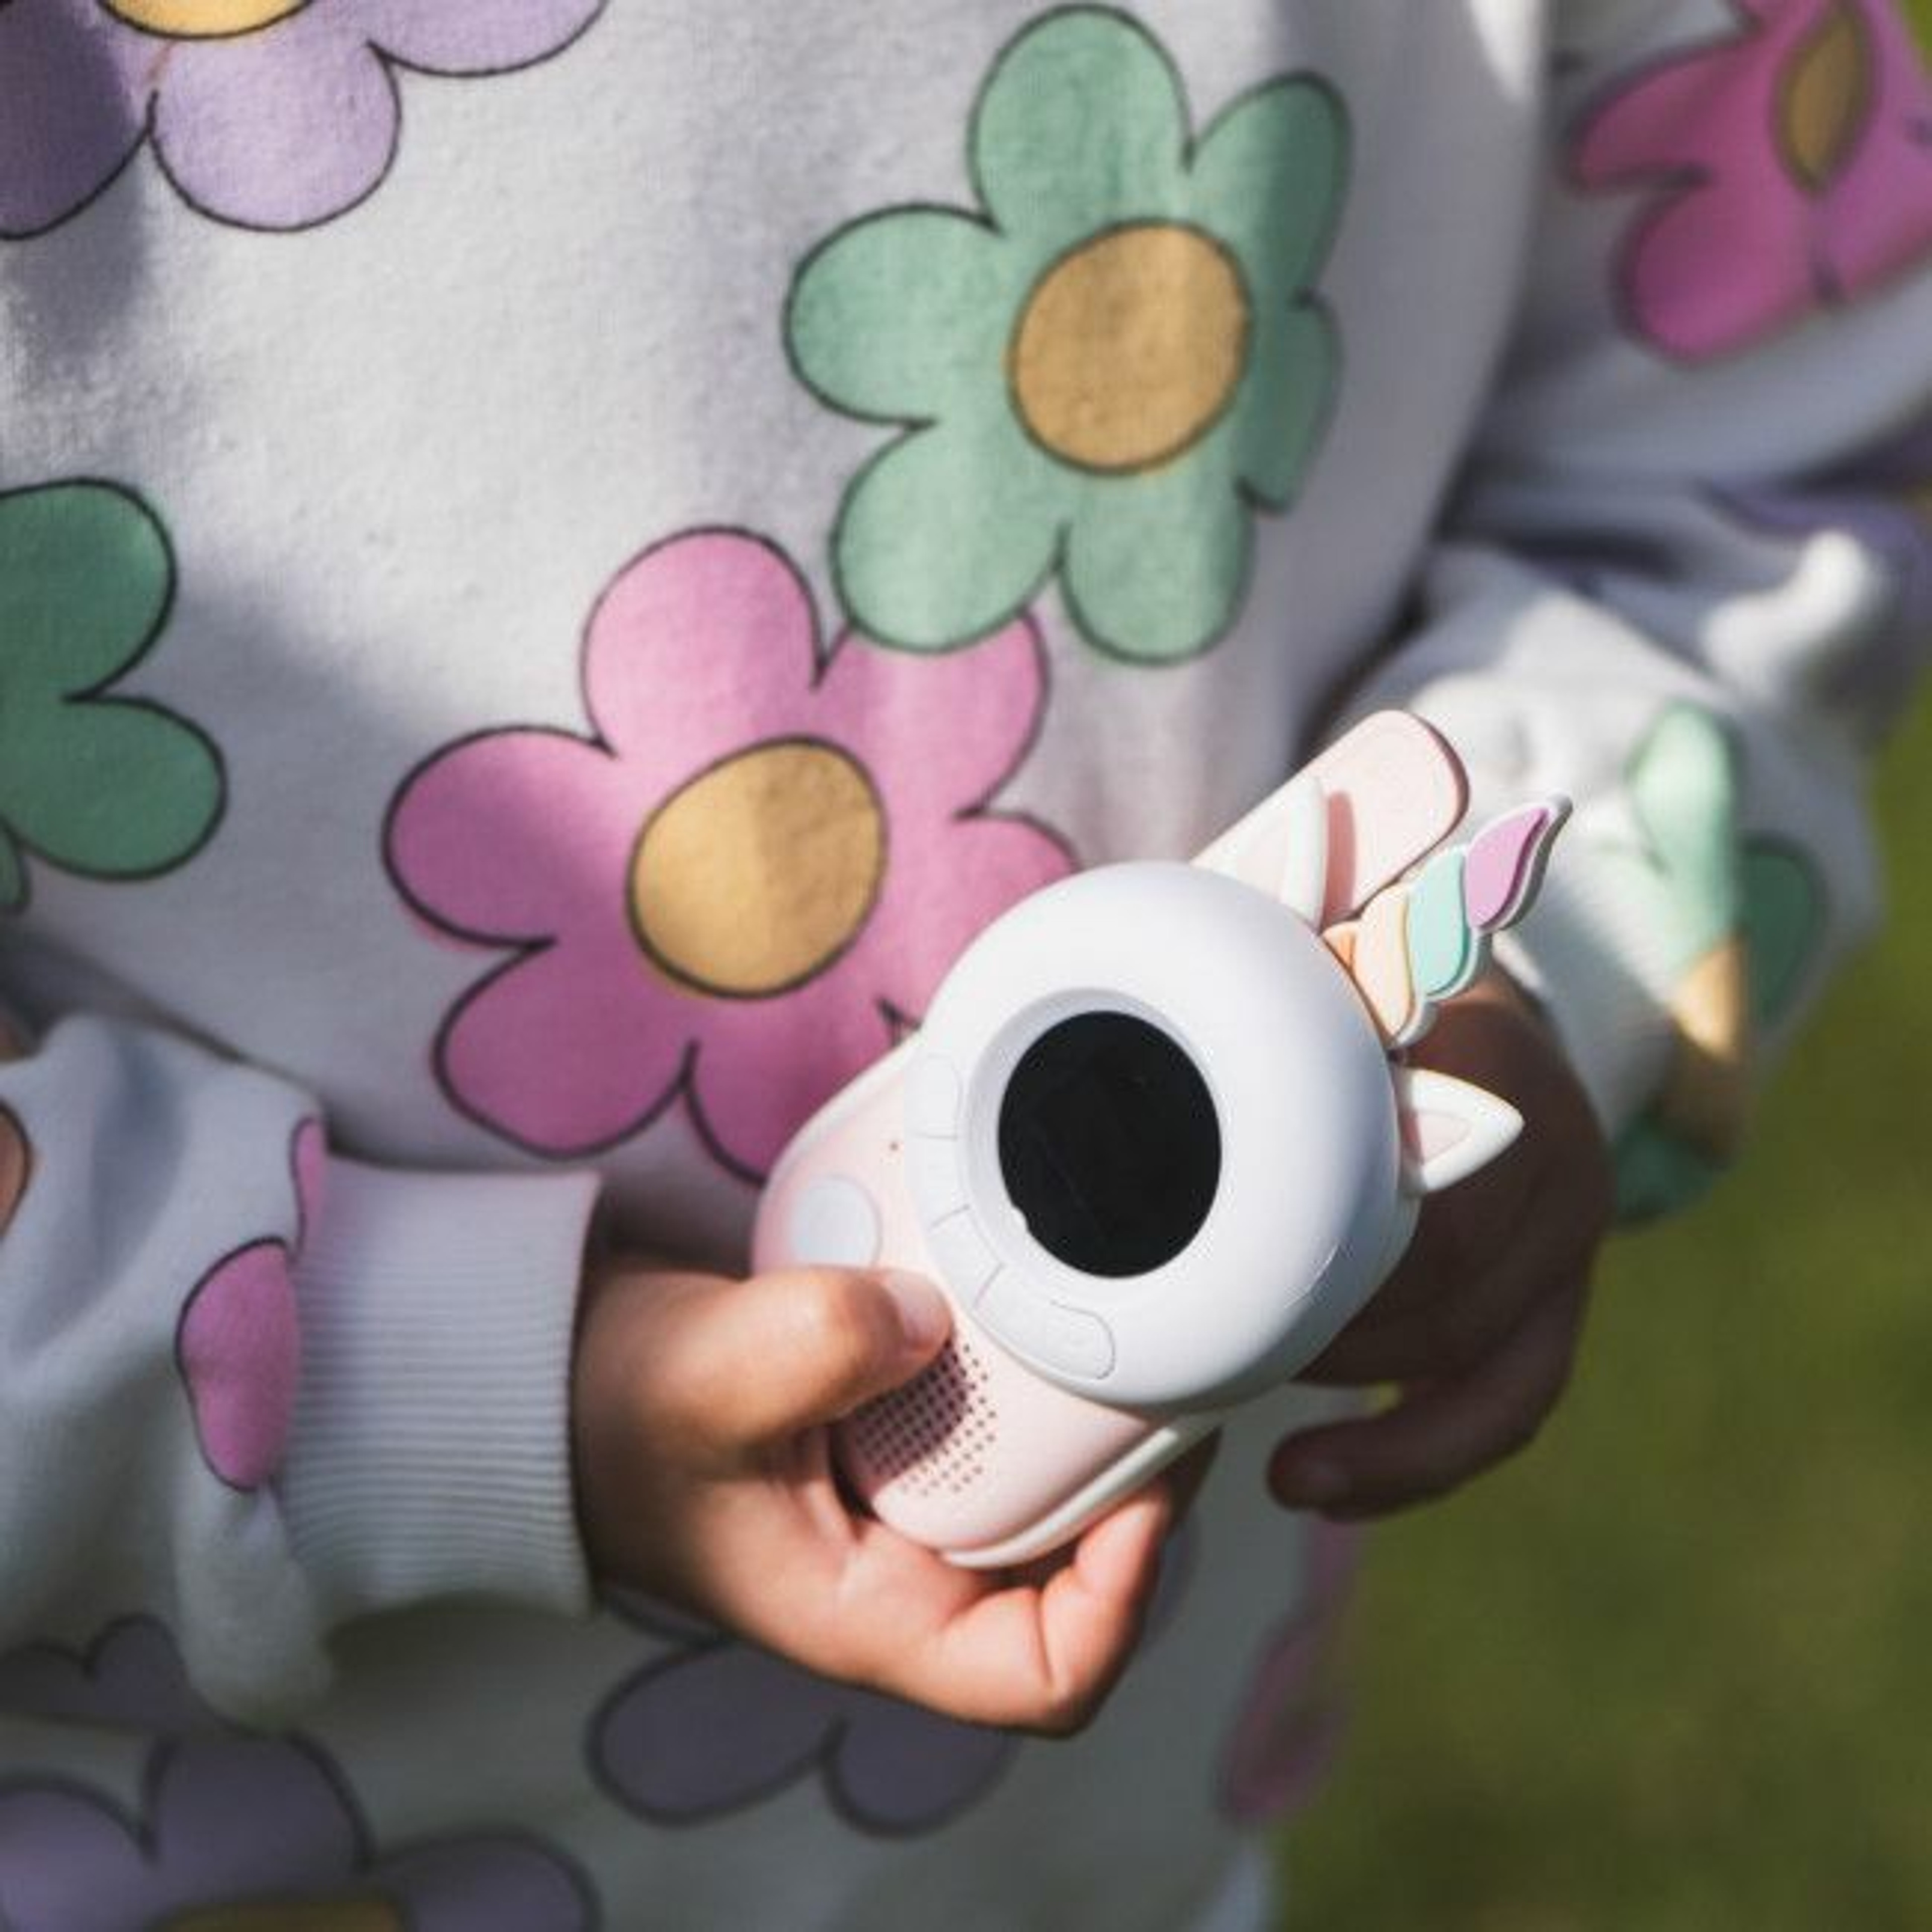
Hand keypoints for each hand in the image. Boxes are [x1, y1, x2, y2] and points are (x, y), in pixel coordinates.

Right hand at [572, 1259, 1197, 1733]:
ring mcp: (912, 1502)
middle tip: (1167, 1371)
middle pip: (1080, 1569)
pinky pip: (1001, 1419)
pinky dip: (1029, 1365)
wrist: (579, 1373)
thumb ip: (812, 1348)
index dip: (1122, 1601)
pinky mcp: (906, 1433)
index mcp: (874, 1616)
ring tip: (1120, 1322)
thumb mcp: (706, 1381)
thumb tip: (928, 1318)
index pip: (1043, 1676)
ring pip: (1051, 1488)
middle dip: (1136, 1481)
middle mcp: (911, 1571)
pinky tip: (1031, 1292)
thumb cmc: (623, 1414)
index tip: (1143, 1491)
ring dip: (1090, 1416)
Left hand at [1269, 972, 1613, 1518]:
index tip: (1239, 1283)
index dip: (1333, 1255)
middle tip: (1234, 1371)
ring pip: (1484, 1366)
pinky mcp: (1561, 1304)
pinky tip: (1333, 1487)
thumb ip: (1293, 1033)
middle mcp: (1554, 1159)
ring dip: (1377, 1430)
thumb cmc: (1370, 1016)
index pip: (1415, 1189)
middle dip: (1336, 1346)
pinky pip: (1509, 1405)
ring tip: (1285, 1468)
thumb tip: (1178, 1053)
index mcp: (1496, 1071)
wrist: (1480, 1025)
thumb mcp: (1337, 998)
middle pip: (1448, 1292)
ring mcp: (1570, 1240)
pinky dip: (1419, 1461)